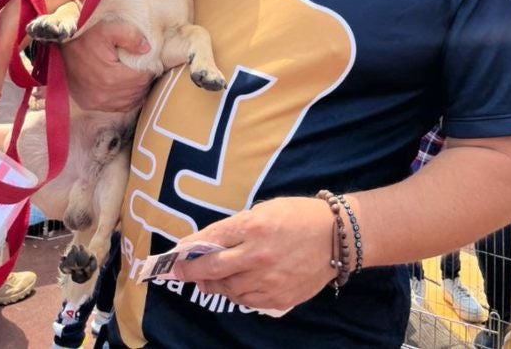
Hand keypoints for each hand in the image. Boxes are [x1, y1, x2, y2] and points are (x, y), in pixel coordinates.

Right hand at [62, 20, 153, 111]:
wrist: (60, 51)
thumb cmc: (86, 39)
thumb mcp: (107, 29)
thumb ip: (129, 35)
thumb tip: (146, 49)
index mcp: (112, 77)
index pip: (143, 78)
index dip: (149, 69)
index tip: (149, 61)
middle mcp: (105, 95)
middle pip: (138, 91)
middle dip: (144, 80)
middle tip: (145, 68)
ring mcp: (97, 102)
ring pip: (130, 101)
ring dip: (137, 91)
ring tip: (137, 77)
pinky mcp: (91, 105)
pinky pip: (118, 107)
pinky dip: (127, 99)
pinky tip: (128, 88)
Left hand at [175, 196, 335, 310]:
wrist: (336, 237)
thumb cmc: (298, 216)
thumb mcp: (265, 210)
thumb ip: (237, 227)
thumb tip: (208, 243)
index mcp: (254, 226)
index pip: (211, 240)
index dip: (189, 249)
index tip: (175, 254)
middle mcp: (257, 255)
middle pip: (212, 269)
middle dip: (191, 271)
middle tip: (179, 272)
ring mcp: (267, 280)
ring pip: (227, 288)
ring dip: (213, 283)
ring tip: (209, 278)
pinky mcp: (277, 298)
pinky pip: (246, 301)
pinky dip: (235, 293)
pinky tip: (234, 285)